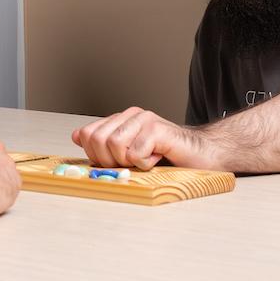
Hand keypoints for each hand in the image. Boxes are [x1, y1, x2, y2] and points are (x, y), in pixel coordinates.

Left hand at [71, 107, 191, 168]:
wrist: (202, 156)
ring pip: (114, 145)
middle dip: (111, 160)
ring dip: (130, 162)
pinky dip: (146, 164)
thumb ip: (104, 145)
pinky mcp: (157, 129)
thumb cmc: (167, 158)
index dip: (96, 155)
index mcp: (120, 120)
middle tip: (132, 163)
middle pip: (96, 139)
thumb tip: (77, 136)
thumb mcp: (129, 155)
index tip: (116, 163)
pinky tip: (158, 158)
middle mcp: (130, 115)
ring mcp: (144, 119)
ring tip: (147, 159)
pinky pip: (135, 154)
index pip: (86, 134)